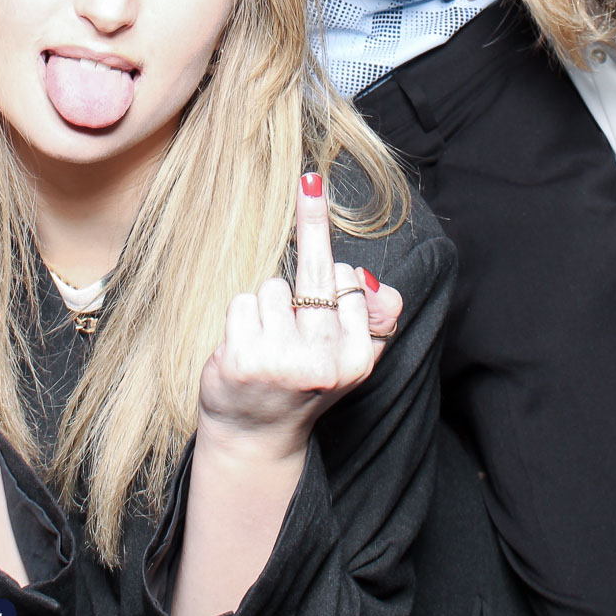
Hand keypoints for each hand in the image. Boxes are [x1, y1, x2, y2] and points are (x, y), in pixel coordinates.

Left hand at [196, 174, 401, 464]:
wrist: (253, 434)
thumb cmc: (299, 382)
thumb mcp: (346, 358)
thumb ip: (371, 319)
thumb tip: (375, 286)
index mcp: (358, 359)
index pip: (350, 282)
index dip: (337, 273)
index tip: (336, 249)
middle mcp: (326, 363)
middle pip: (318, 272)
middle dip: (314, 218)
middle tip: (310, 180)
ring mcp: (283, 362)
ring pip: (273, 287)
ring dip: (266, 308)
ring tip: (267, 343)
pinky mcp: (244, 360)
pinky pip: (243, 302)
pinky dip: (240, 319)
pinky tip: (244, 349)